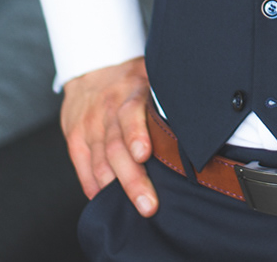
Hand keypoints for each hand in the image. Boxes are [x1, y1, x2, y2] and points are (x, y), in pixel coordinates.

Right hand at [61, 56, 158, 217]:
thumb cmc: (133, 79)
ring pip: (99, 162)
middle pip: (116, 148)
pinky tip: (104, 200)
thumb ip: (168, 99)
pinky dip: (93, 185)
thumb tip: (202, 123)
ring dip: (113, 188)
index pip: (131, 113)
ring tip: (128, 210)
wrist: (93, 66)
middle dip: (132, 180)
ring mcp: (89, 125)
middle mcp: (107, 110)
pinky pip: (82, 166)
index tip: (144, 154)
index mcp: (131, 93)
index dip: (137, 134)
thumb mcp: (153, 77)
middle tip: (148, 204)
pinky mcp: (75, 137)